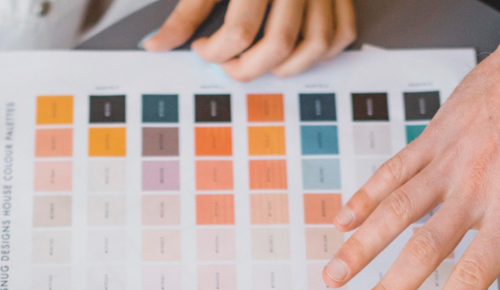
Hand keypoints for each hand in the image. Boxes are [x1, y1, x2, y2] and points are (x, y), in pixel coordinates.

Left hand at [143, 0, 354, 80]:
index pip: (239, 31)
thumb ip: (188, 11)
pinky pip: (341, 32)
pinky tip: (297, 50)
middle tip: (229, 64)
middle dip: (248, 67)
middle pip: (279, 44)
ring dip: (288, 67)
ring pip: (316, 44)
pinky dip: (322, 51)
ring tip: (262, 61)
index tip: (202, 49)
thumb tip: (157, 45)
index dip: (215, 52)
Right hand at [321, 0, 499, 289]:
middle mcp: (476, 188)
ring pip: (395, 210)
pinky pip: (394, 169)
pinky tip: (346, 217)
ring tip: (334, 275)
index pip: (471, 273)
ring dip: (361, 247)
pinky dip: (367, 195)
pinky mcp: (437, 134)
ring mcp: (450, 160)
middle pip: (420, 250)